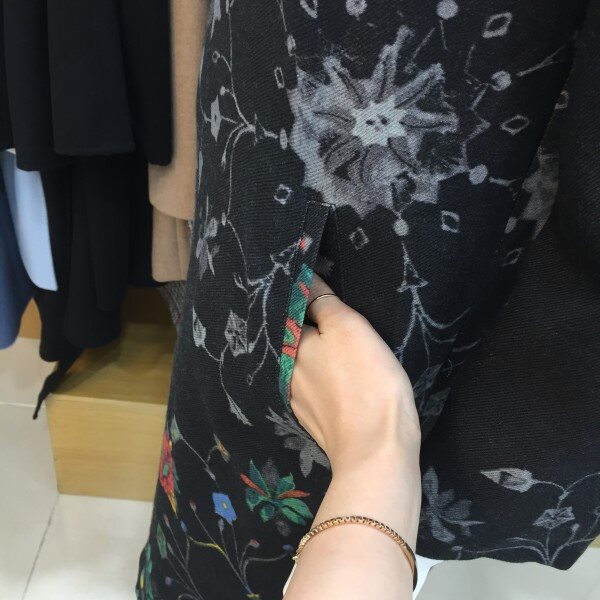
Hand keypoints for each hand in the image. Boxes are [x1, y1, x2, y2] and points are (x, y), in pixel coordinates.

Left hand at [289, 274, 420, 474]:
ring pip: (306, 364)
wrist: (377, 450)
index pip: (291, 309)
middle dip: (308, 324)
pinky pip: (315, 387)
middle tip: (328, 310)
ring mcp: (298, 399)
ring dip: (315, 352)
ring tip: (335, 343)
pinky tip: (338, 377)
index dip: (303, 295)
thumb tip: (303, 277)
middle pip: (296, 338)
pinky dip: (323, 377)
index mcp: (289, 346)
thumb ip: (322, 301)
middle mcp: (285, 372)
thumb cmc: (366, 381)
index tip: (315, 284)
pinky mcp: (315, 418)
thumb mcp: (347, 327)